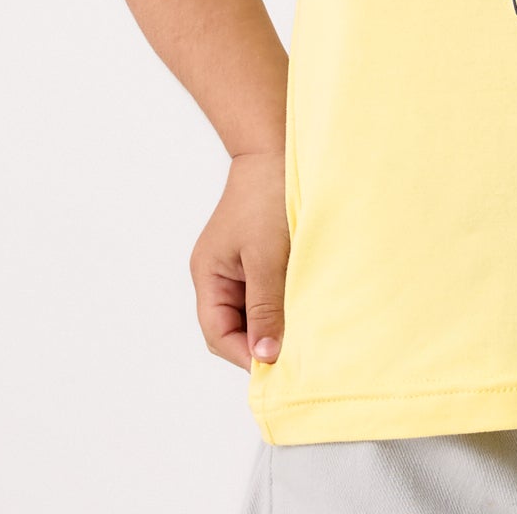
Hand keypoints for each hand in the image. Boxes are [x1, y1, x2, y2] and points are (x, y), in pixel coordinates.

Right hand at [189, 151, 288, 370]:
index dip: (246, 356)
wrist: (279, 146)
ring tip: (306, 334)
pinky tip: (308, 305)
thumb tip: (266, 357)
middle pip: (235, 327)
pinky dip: (286, 301)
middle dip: (262, 342)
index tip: (279, 371)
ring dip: (277, 321)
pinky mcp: (263, 254)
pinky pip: (270, 290)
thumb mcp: (266, 257)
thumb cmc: (268, 195)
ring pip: (256, 310)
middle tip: (298, 357)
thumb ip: (265, 307)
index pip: (218, 334)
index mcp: (208, 275)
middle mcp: (219, 274)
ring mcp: (241, 264)